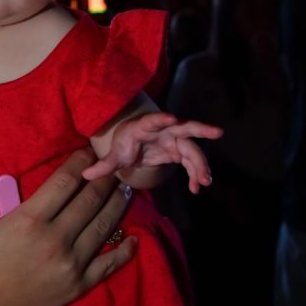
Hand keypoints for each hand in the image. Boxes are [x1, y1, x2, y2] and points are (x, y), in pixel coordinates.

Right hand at [0, 149, 135, 305]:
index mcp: (28, 220)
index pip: (65, 181)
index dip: (80, 162)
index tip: (88, 150)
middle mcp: (56, 238)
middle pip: (91, 199)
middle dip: (104, 178)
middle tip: (113, 164)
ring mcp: (72, 263)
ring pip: (105, 225)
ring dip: (118, 203)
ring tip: (125, 188)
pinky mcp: (80, 285)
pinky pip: (110, 264)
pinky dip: (126, 250)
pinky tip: (136, 238)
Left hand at [81, 112, 221, 193]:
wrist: (133, 145)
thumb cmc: (124, 144)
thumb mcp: (114, 155)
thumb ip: (104, 165)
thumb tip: (87, 175)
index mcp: (145, 127)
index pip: (154, 120)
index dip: (163, 119)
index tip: (173, 118)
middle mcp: (164, 130)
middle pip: (185, 127)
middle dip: (201, 129)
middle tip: (218, 132)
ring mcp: (174, 140)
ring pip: (192, 149)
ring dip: (200, 164)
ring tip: (204, 181)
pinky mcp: (179, 152)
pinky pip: (191, 162)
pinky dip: (196, 173)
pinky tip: (198, 186)